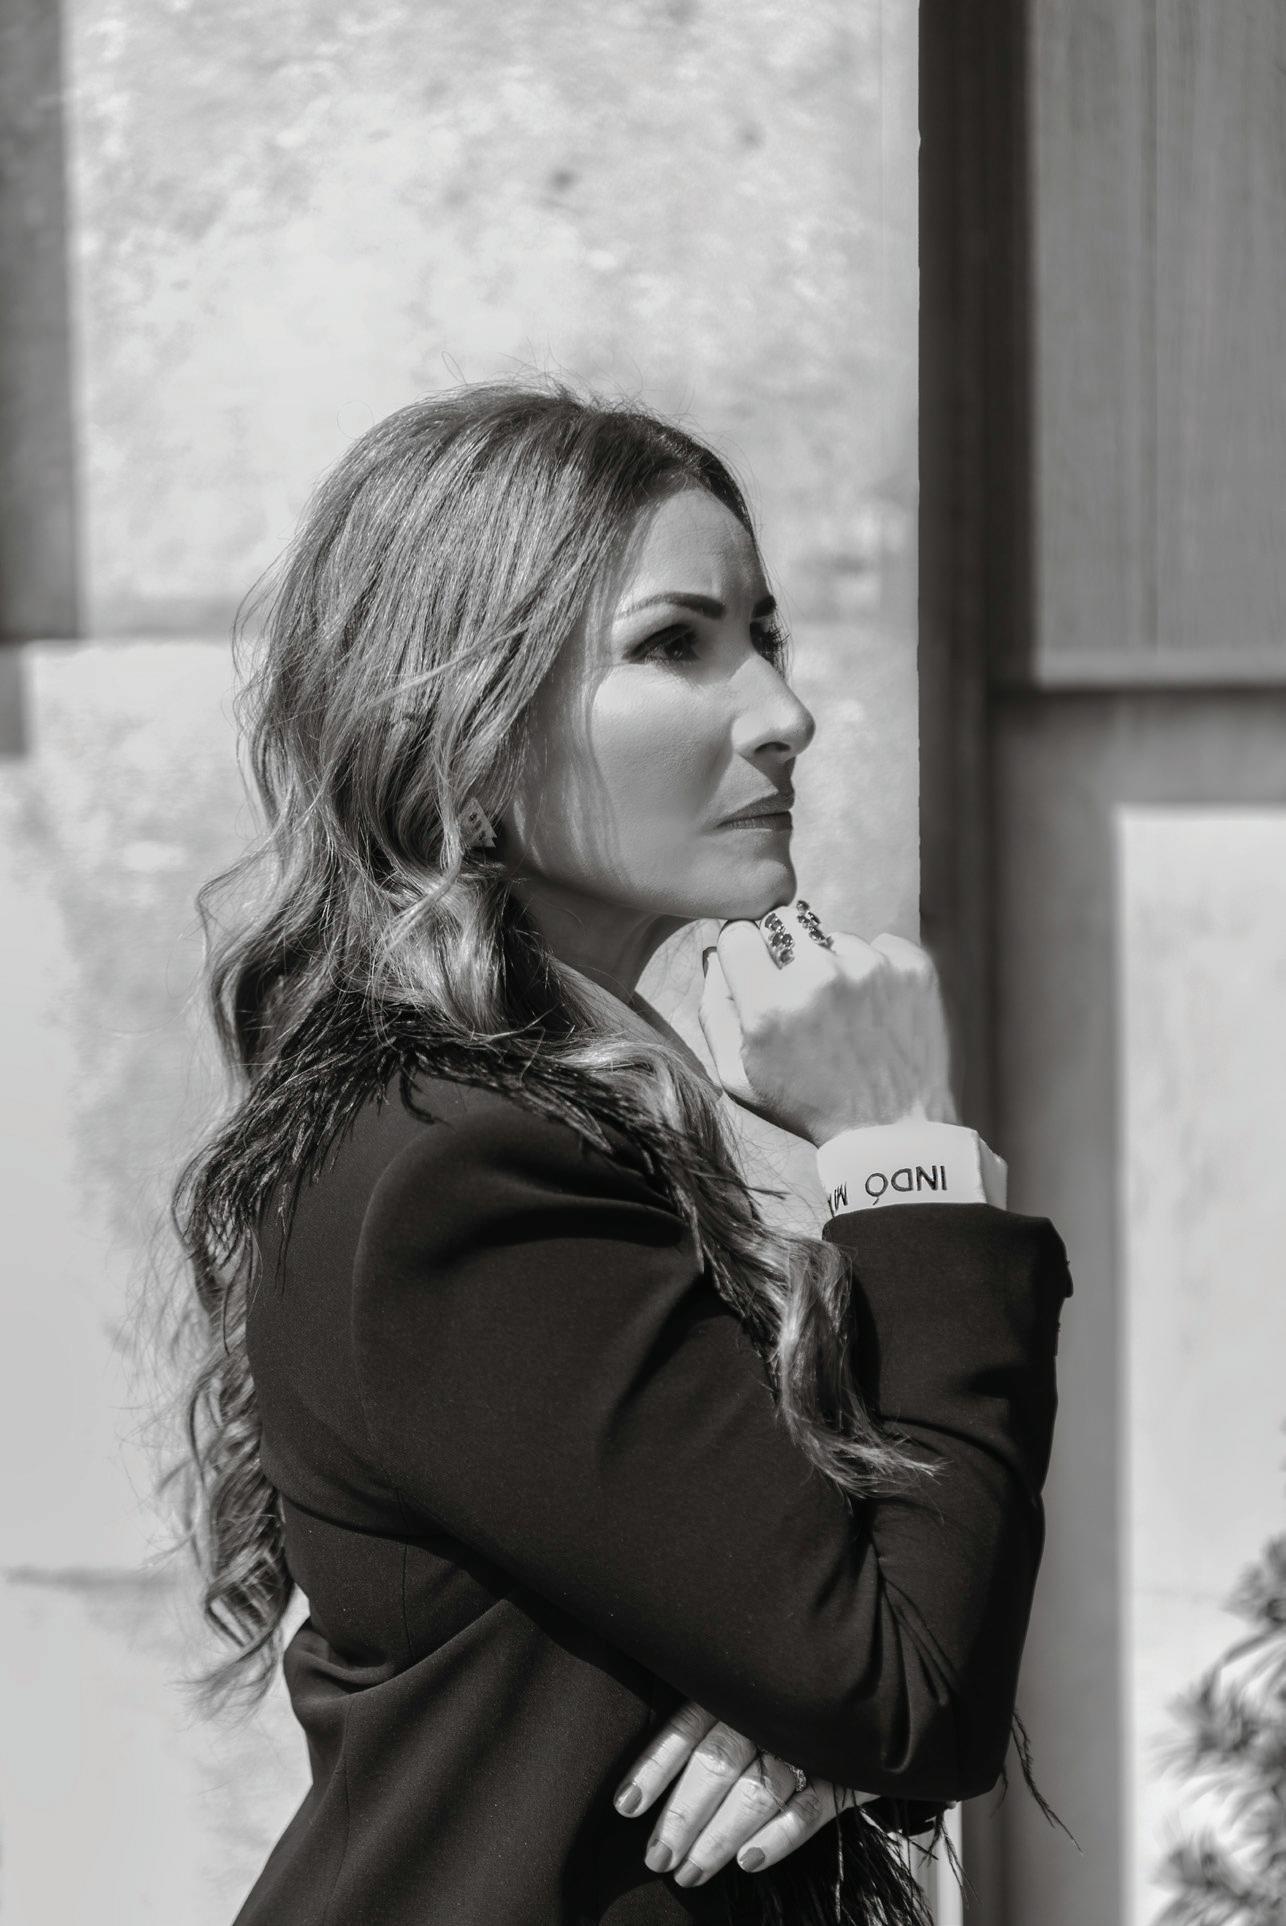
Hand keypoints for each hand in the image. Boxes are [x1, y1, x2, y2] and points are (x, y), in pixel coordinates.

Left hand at [613, 1700, 876, 1888]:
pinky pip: (813, 1806)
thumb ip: (705, 1725)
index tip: (626, 1807)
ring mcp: (809, 1739)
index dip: (655, 1767)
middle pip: (719, 1762)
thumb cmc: (786, 1700)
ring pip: (759, 1790)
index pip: (688, 1726)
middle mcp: (768, 1710)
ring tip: (690, 1873)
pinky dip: (780, 1835)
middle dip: (684, 1816)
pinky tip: (749, 1862)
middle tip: (658, 1859)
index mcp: (736, 1688)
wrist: (867, 1689)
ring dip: (722, 1836)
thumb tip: (642, 1786)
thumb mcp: (743, 1696)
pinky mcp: (847, 1770)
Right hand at [698, 898, 956, 1146]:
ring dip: (834, 963)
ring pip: (835, 937)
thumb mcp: (739, 1076)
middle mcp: (819, 977)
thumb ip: (714, 1011)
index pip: (738, 933)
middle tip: (800, 988)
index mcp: (770, 1005)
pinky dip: (877, 968)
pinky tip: (876, 1007)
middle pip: (784, 920)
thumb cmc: (809, 1105)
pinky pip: (881, 944)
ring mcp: (872, 968)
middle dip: (785, 948)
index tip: (758, 971)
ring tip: (846, 1011)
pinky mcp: (913, 968)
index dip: (745, 953)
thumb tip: (714, 956)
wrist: (892, 1131)